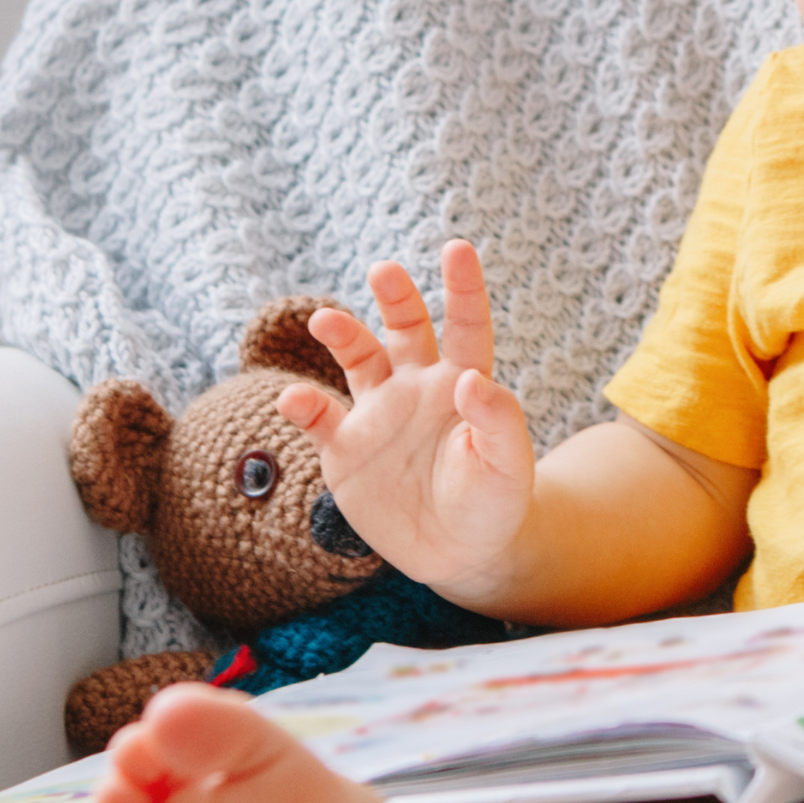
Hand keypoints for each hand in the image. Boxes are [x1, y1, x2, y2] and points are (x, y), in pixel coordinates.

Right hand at [278, 240, 536, 596]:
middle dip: (395, 297)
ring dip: (342, 335)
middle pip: (404, 328)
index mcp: (462, 384)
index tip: (457, 248)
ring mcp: (378, 414)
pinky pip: (319, 419)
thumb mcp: (508, 466)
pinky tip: (295, 401)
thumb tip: (472, 378)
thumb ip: (497, 421)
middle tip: (385, 270)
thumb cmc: (494, 502)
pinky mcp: (345, 449)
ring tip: (326, 320)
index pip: (465, 325)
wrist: (460, 554)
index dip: (463, 287)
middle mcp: (417, 387)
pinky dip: (302, 406)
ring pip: (356, 360)